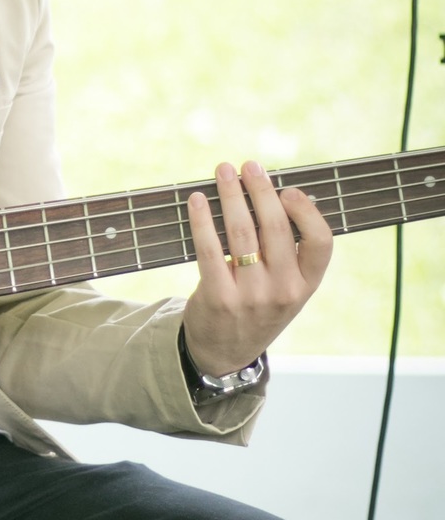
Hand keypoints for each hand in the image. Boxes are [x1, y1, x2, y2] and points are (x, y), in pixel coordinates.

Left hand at [182, 160, 332, 376]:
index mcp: (307, 285)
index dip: (307, 211)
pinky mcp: (219, 298)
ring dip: (231, 195)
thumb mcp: (286, 289)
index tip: (288, 189)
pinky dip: (202, 220)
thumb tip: (272, 193)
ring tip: (223, 172)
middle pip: (276, 228)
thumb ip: (287, 252)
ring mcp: (251, 296)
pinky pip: (210, 249)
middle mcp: (284, 291)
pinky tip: (197, 200)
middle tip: (248, 165)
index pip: (322, 242)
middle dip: (261, 190)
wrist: (225, 353)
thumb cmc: (258, 308)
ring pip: (241, 233)